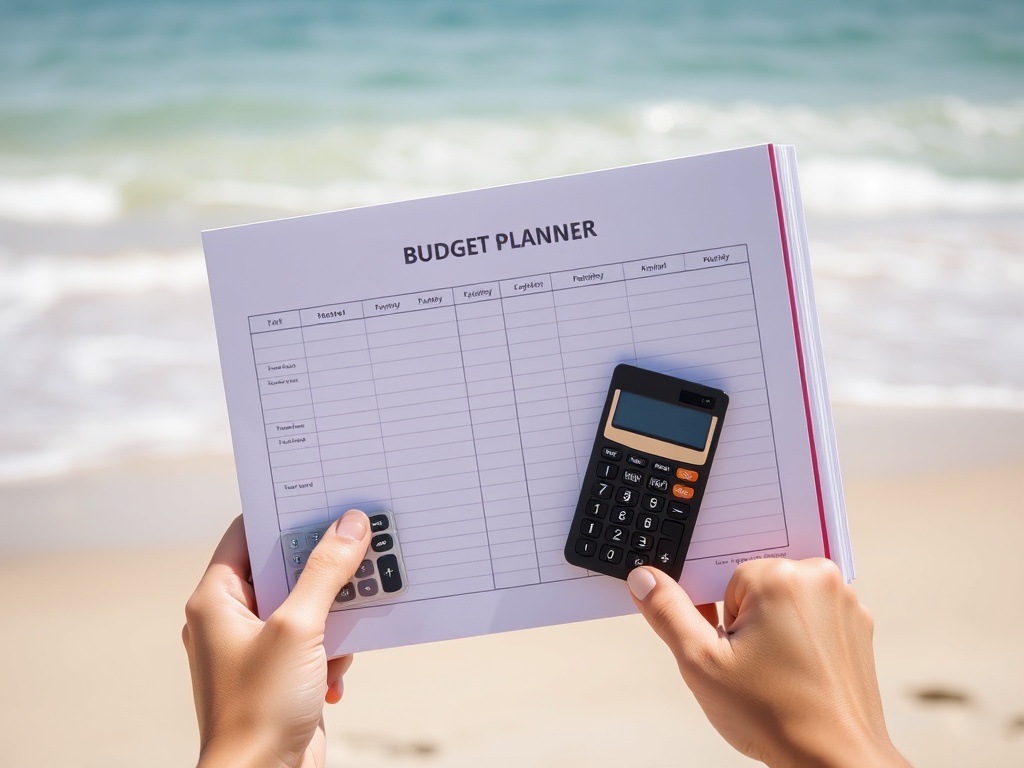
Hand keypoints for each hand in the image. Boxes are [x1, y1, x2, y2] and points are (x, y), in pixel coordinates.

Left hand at [182, 510, 370, 767]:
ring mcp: (257, 649)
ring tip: (354, 620)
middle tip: (360, 544)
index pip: (247, 534)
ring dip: (334, 613)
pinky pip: (314, 641)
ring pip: (305, 605)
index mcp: (216, 599)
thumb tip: (349, 524)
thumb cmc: (260, 707)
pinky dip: (331, 650)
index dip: (283, 514)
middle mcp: (231, 619)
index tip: (324, 499)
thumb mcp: (299, 627)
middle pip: (283, 568)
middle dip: (324, 564)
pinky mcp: (281, 676)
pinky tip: (336, 673)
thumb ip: (325, 572)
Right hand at [628, 559, 909, 767]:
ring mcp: (845, 602)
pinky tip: (796, 673)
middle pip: (755, 585)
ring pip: (783, 600)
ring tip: (776, 673)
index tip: (731, 649)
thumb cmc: (778, 717)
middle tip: (754, 665)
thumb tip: (645, 579)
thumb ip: (668, 613)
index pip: (725, 578)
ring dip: (773, 629)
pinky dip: (799, 638)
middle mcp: (820, 579)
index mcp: (783, 577)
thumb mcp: (702, 663)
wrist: (836, 762)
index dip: (720, 619)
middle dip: (746, 621)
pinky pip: (811, 616)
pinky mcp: (857, 626)